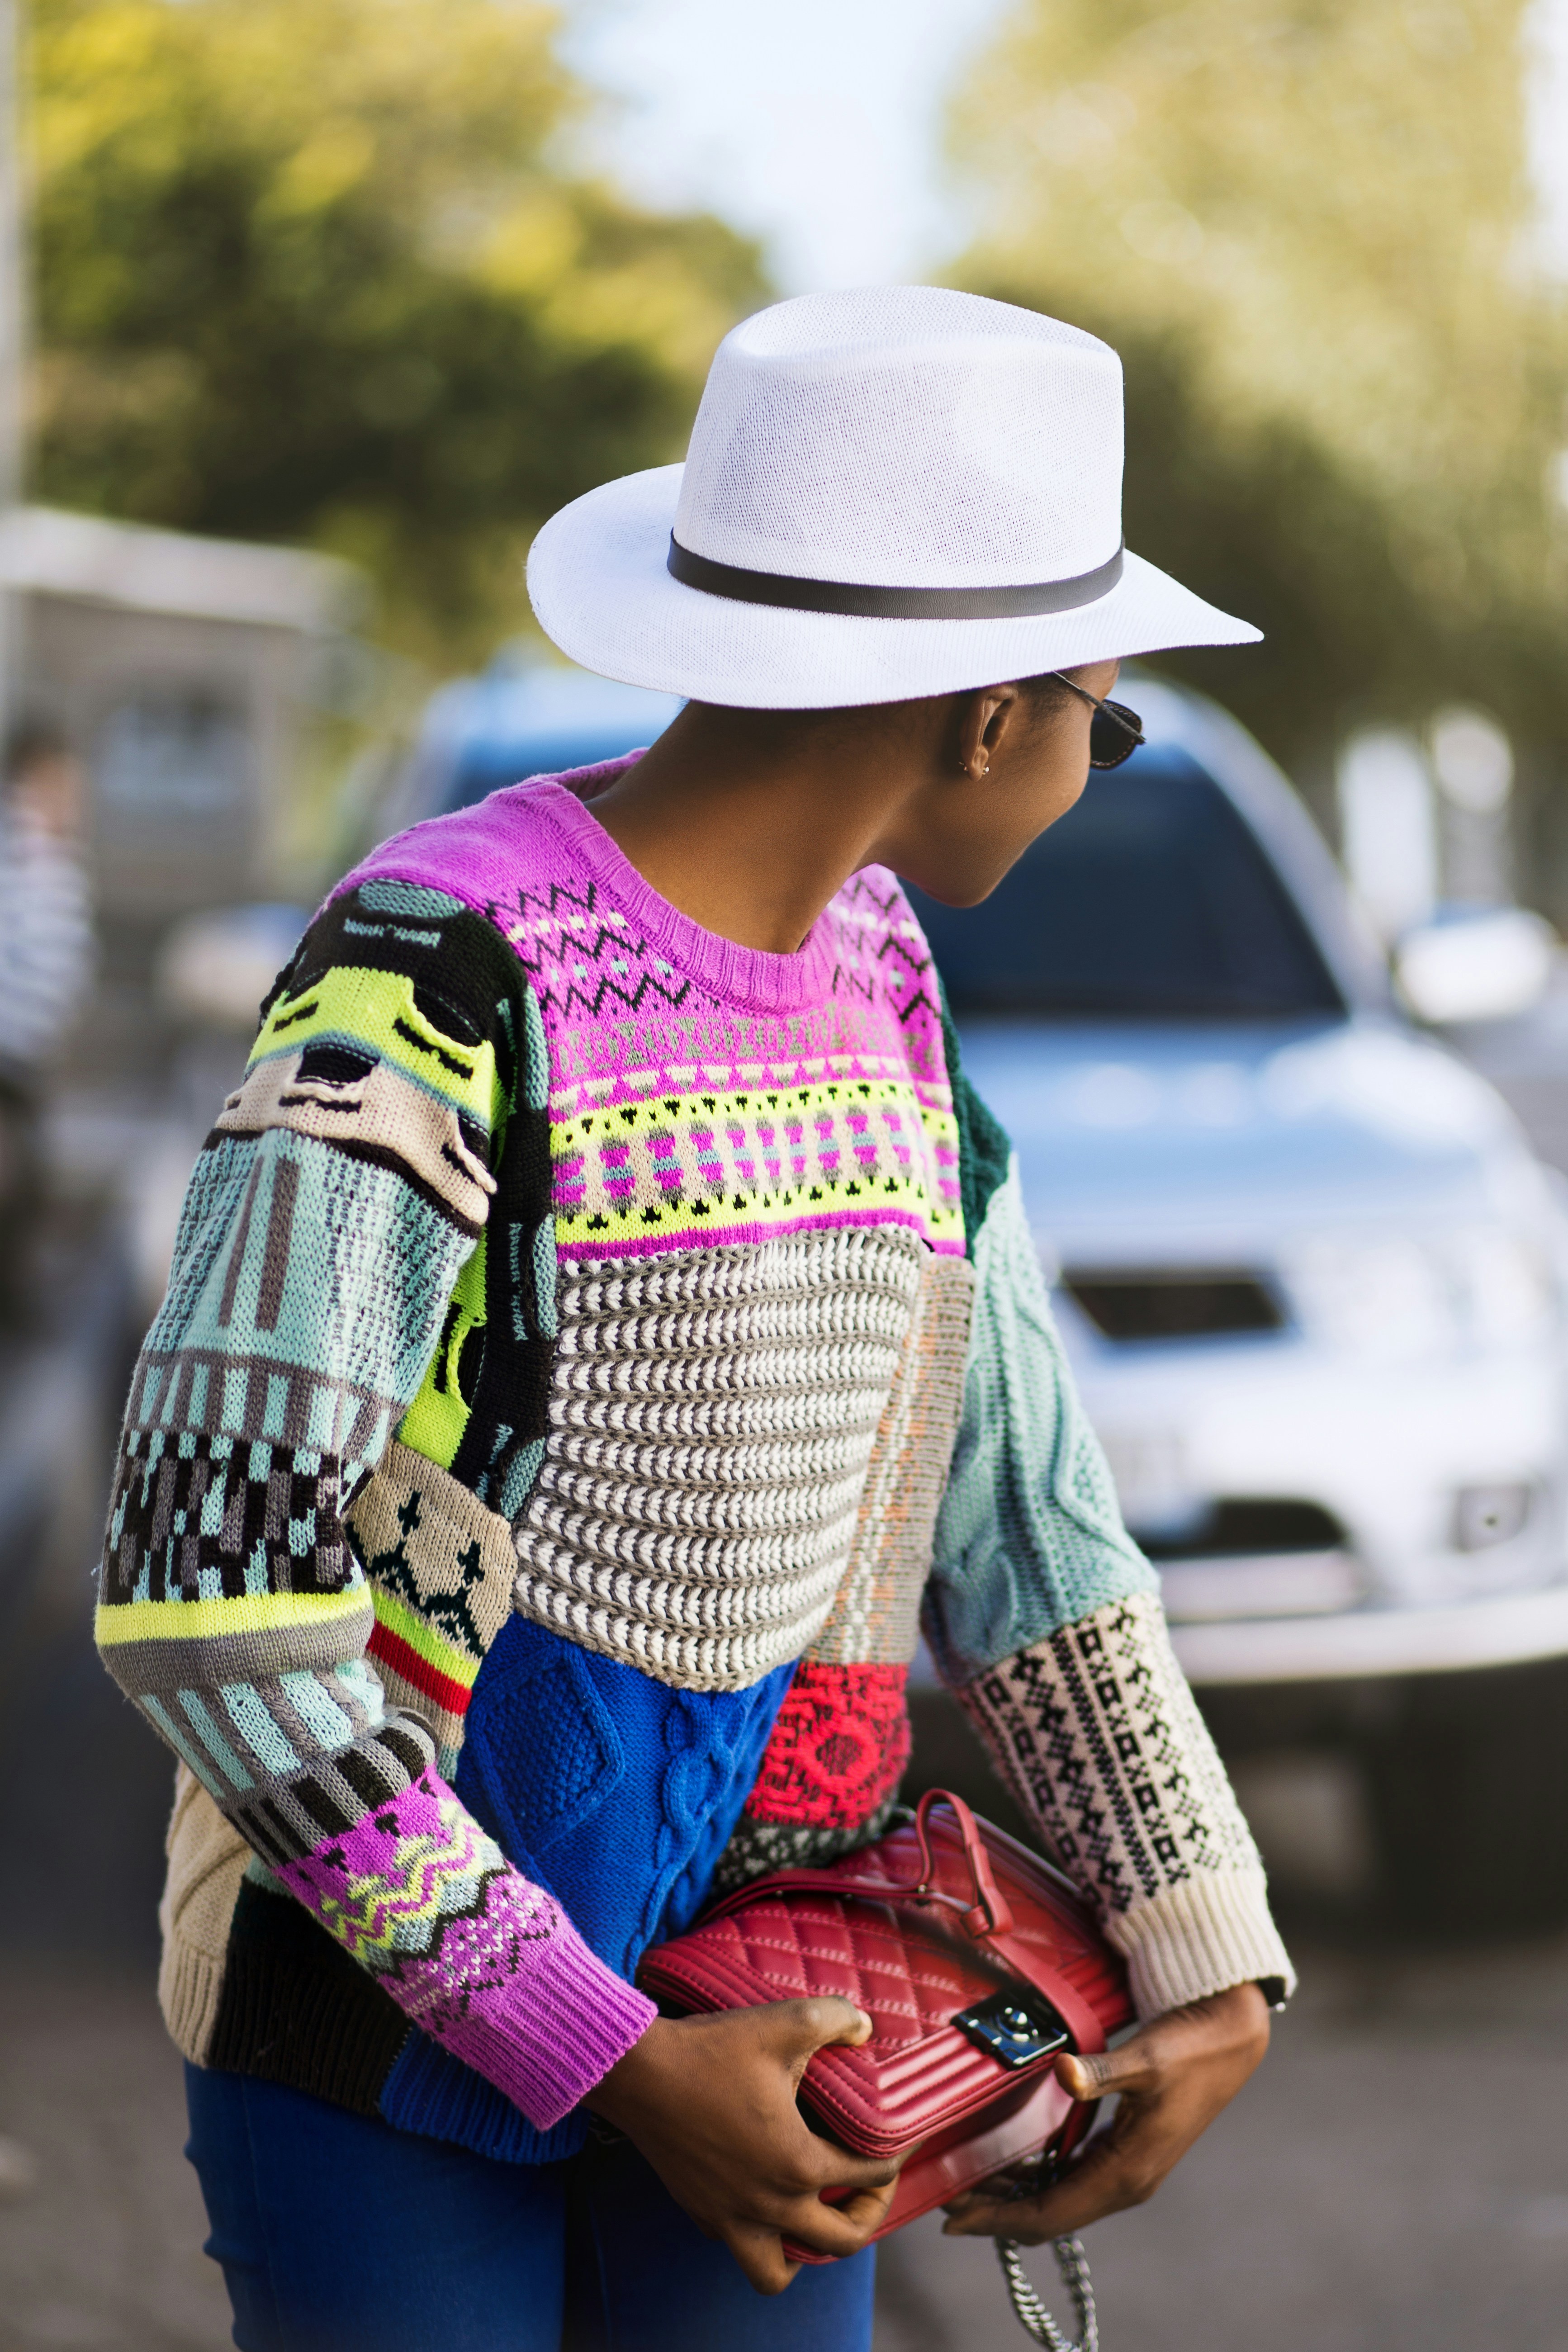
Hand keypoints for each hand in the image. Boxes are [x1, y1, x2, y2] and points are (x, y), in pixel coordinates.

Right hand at [585, 1999, 900, 2293]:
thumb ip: (834, 2018)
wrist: (639, 2074)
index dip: (894, 2159)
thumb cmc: (711, 2051)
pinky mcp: (701, 2213)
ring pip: (777, 2272)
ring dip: (805, 2250)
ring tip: (814, 2213)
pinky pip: (740, 2244)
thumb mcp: (783, 2022)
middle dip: (868, 2214)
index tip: (898, 2141)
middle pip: (841, 2241)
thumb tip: (865, 2026)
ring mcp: (730, 2217)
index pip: (869, 2177)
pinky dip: (760, 2233)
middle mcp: (769, 2205)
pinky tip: (763, 2194)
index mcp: (798, 2165)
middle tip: (870, 2186)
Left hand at [942, 1981, 1270, 2242]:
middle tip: (950, 2204)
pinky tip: (1014, 2165)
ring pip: (1062, 2200)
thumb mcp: (1145, 2059)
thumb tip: (1065, 2073)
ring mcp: (1129, 2170)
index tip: (955, 2217)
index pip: (1051, 2214)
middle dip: (1000, 2215)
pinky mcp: (1128, 2154)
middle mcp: (1127, 2182)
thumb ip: (1102, 2071)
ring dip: (1018, 2199)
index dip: (1000, 2220)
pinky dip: (1040, 2181)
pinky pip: (1075, 2181)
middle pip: (1052, 2216)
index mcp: (1127, 2172)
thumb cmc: (1189, 2049)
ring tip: (971, 2187)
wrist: (1228, 2039)